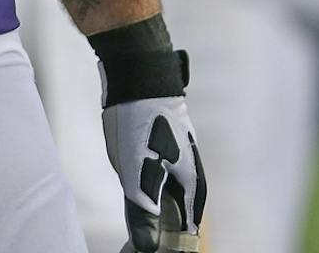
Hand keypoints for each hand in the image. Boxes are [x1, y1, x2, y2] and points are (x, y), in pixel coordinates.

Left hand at [102, 91, 205, 252]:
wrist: (139, 83)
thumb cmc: (143, 125)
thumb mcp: (138, 173)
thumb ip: (143, 213)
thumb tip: (147, 249)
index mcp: (191, 193)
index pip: (185, 240)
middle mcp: (188, 189)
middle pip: (177, 233)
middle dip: (157, 248)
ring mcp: (174, 179)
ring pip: (166, 221)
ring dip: (150, 239)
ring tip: (127, 251)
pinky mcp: (158, 171)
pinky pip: (156, 206)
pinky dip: (146, 223)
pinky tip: (133, 232)